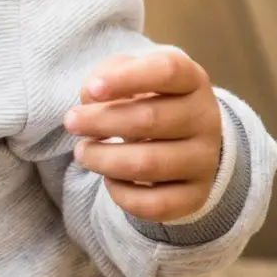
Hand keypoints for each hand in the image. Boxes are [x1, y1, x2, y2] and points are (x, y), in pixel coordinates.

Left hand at [64, 50, 222, 221]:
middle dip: (99, 121)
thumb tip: (93, 95)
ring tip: (83, 152)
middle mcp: (205, 119)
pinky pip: (154, 204)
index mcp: (191, 81)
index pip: (167, 71)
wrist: (180, 141)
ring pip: (148, 164)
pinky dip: (122, 194)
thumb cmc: (143, 100)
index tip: (92, 89)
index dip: (126, 78)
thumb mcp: (128, 76)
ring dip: (103, 159)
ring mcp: (204, 160)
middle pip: (150, 119)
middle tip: (71, 122)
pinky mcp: (195, 195)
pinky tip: (110, 180)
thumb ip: (107, 75)